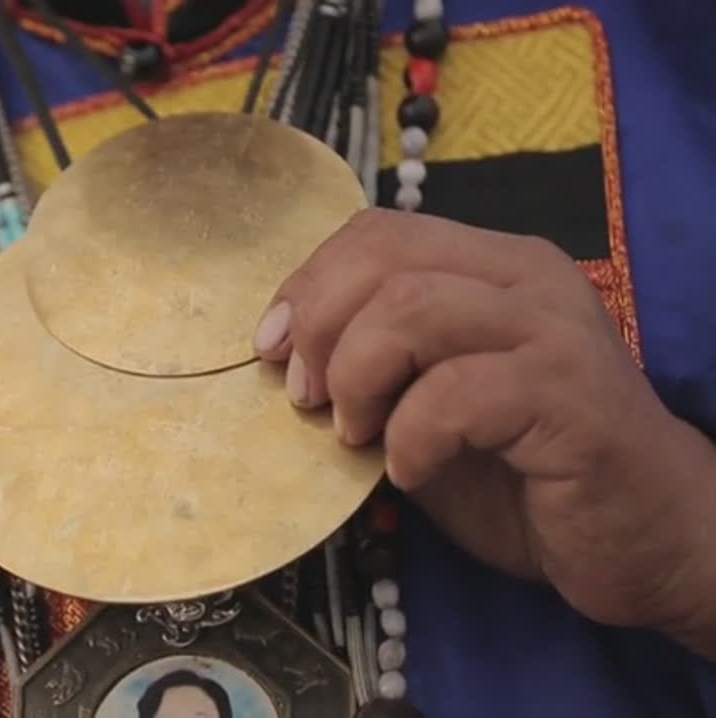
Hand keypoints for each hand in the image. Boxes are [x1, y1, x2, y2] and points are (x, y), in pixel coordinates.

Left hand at [252, 208, 715, 645]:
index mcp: (489, 267)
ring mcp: (552, 331)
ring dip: (358, 378)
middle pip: (383, 258)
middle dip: (319, 328)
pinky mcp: (570, 396)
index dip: (306, 284)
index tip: (273, 350)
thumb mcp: (425, 408)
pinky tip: (411, 471)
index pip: (376, 233)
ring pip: (411, 309)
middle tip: (309, 399)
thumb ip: (372, 367)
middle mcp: (525, 279)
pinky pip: (456, 393)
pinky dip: (410, 438)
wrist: (645, 537)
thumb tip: (283, 355)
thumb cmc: (525, 475)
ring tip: (358, 435)